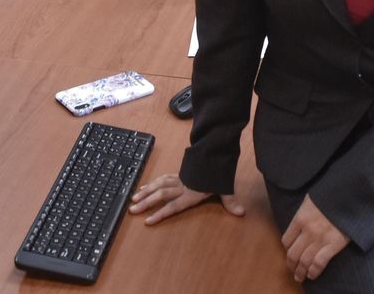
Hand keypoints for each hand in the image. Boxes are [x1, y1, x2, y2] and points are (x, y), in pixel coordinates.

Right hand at [128, 173, 243, 224]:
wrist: (213, 153)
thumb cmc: (217, 173)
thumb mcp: (225, 189)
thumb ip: (230, 202)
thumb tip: (242, 213)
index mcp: (190, 194)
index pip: (172, 206)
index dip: (160, 213)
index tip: (147, 220)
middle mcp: (181, 187)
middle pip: (160, 195)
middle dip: (146, 203)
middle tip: (132, 209)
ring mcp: (178, 179)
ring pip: (158, 185)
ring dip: (145, 192)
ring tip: (134, 199)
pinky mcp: (179, 173)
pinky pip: (162, 178)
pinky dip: (152, 183)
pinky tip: (145, 186)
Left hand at [281, 196, 349, 282]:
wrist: (349, 195)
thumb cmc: (331, 195)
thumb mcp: (311, 198)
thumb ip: (304, 210)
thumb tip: (301, 217)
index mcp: (300, 218)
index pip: (286, 240)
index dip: (287, 250)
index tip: (290, 253)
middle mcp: (307, 230)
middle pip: (293, 254)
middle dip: (291, 265)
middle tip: (293, 270)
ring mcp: (319, 239)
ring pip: (304, 261)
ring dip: (300, 272)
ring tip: (300, 277)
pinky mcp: (333, 245)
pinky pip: (319, 263)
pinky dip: (314, 272)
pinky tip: (312, 275)